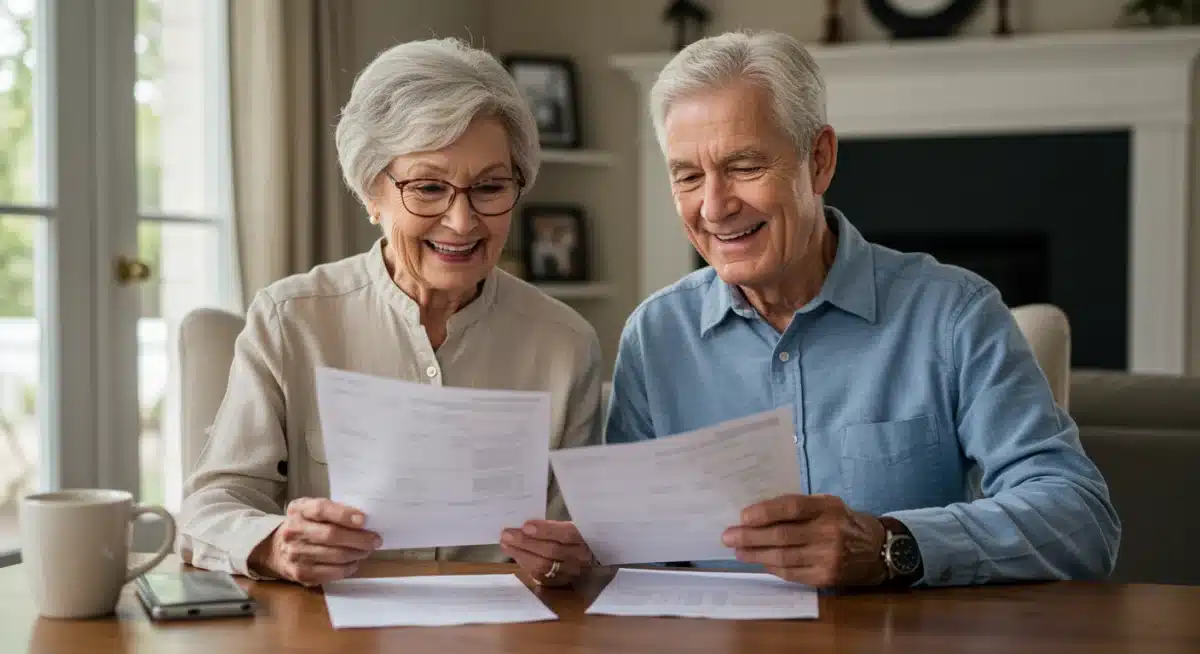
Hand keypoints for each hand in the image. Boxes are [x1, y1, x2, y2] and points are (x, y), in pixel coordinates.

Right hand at [250, 498, 380, 585]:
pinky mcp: (300, 573)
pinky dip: (347, 568)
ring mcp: (295, 554)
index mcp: (298, 510)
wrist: (275, 548)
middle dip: (359, 538)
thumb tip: (364, 520)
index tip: (364, 519)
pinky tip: (354, 562)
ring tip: (367, 550)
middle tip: (375, 540)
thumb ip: (333, 510)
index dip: (344, 514)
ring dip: (357, 554)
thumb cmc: (305, 525)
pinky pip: (331, 573)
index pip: (321, 509)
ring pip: (334, 556)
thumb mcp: (312, 509)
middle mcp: (293, 531)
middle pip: (331, 535)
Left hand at [500, 520, 592, 586]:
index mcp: (588, 538)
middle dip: (526, 542)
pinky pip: (540, 576)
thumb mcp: (570, 526)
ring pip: (544, 566)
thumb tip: (524, 526)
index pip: (567, 534)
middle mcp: (581, 558)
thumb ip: (552, 527)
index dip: (546, 530)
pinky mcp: (561, 584)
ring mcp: (572, 573)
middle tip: (507, 534)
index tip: (526, 525)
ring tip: (506, 544)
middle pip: (552, 551)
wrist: (587, 558)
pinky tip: (516, 555)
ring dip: (522, 554)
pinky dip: (526, 564)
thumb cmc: (574, 537)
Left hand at [721, 494, 887, 587]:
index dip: (765, 512)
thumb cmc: (844, 522)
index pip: (792, 507)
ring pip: (783, 557)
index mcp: (827, 508)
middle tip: (728, 536)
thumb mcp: (827, 505)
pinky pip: (791, 573)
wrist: (878, 550)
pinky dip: (772, 567)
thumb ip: (798, 507)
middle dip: (750, 537)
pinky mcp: (826, 577)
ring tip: (737, 551)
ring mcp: (828, 557)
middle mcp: (828, 532)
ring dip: (755, 554)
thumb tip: (757, 512)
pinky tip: (759, 562)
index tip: (742, 516)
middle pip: (782, 535)